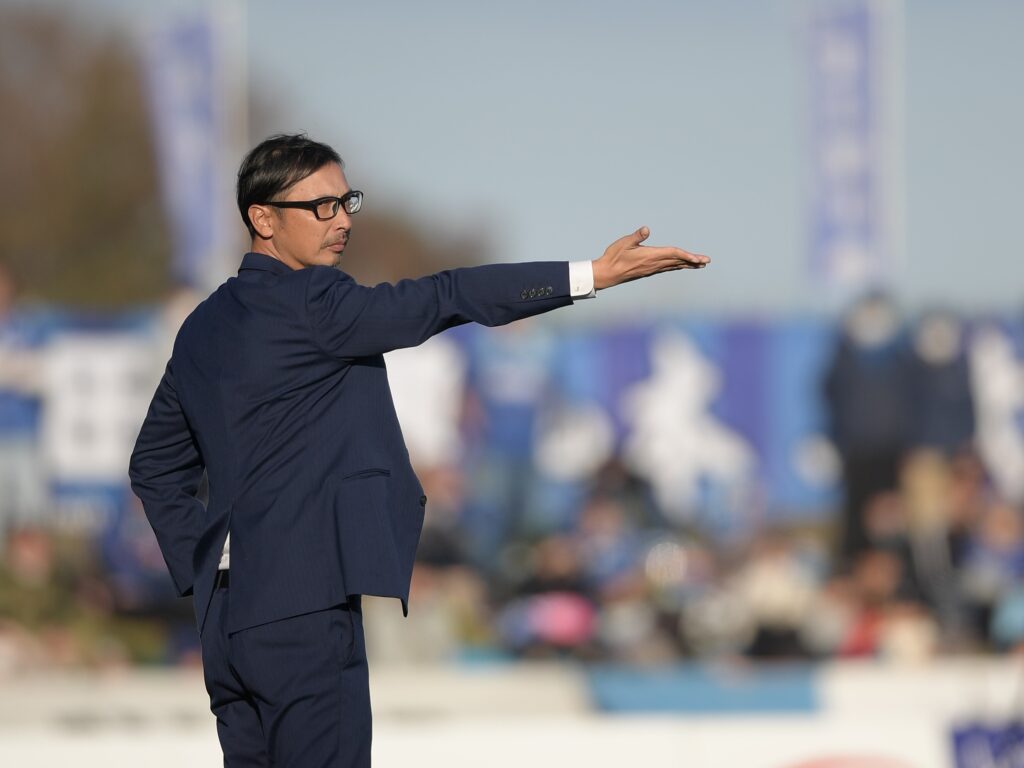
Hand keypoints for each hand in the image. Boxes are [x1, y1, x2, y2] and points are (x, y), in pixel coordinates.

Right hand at [591, 226, 708, 290]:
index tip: (699, 259)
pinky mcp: (649, 270)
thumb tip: (646, 229)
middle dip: (693, 261)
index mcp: (650, 256)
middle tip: (707, 261)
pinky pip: (668, 268)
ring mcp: (652, 268)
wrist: (607, 274)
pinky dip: (677, 266)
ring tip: (699, 264)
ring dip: (687, 265)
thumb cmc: (613, 257)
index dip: (687, 256)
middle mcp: (654, 264)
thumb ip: (636, 236)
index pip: (673, 254)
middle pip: (678, 262)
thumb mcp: (623, 243)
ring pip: (674, 266)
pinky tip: (681, 266)